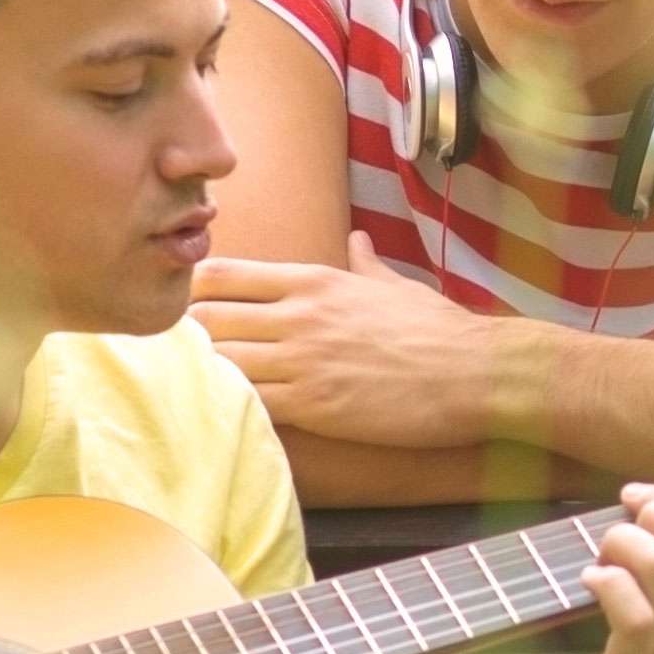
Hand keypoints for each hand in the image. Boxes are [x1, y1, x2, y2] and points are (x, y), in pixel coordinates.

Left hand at [194, 240, 525, 451]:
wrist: (474, 372)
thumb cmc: (439, 330)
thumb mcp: (396, 286)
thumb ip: (365, 264)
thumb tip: (358, 240)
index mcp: (312, 281)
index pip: (222, 274)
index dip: (193, 291)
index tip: (187, 308)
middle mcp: (297, 315)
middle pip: (206, 318)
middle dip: (186, 337)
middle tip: (180, 357)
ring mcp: (301, 360)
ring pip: (218, 361)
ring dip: (202, 375)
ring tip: (194, 389)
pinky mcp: (311, 404)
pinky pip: (246, 402)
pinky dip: (228, 406)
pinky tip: (223, 414)